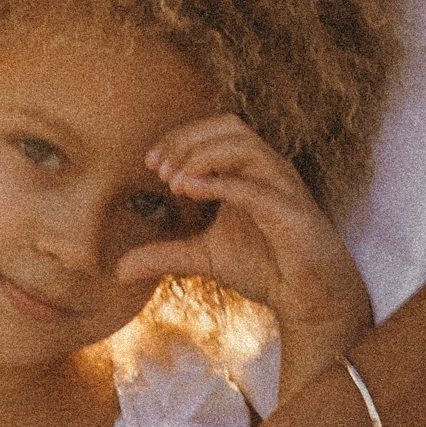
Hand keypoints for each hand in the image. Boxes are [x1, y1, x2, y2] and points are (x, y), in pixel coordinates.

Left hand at [116, 116, 371, 375]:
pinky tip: (190, 191)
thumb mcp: (204, 257)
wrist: (308, 299)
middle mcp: (269, 169)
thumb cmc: (266, 268)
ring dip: (202, 156)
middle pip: (229, 127)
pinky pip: (255, 186)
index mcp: (250, 169)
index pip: (214, 131)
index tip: (149, 163)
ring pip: (244, 146)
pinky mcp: (292, 213)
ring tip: (173, 182)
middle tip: (156, 168)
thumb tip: (117, 270)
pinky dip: (221, 183)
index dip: (180, 138)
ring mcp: (284, 187)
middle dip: (187, 140)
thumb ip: (164, 255)